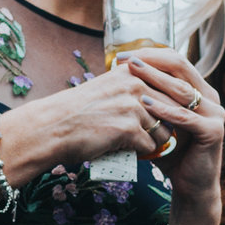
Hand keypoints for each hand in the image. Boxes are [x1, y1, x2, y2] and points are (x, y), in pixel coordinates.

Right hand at [23, 56, 193, 170]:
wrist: (52, 127)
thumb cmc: (77, 111)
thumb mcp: (107, 87)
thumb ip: (131, 87)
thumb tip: (157, 99)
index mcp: (131, 71)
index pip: (170, 86)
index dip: (172, 105)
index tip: (168, 116)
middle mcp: (134, 84)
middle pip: (172, 108)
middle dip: (167, 125)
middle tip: (156, 136)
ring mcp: (132, 106)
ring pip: (163, 130)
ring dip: (154, 141)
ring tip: (139, 144)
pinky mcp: (128, 128)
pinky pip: (150, 146)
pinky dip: (142, 153)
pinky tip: (129, 151)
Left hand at [122, 49, 224, 205]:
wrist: (191, 186)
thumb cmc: (172, 153)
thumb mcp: (158, 121)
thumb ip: (148, 100)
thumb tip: (116, 79)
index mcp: (199, 91)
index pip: (175, 62)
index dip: (150, 55)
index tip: (122, 56)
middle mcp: (210, 98)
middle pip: (181, 68)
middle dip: (151, 61)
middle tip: (125, 59)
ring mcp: (215, 114)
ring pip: (182, 90)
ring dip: (155, 79)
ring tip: (133, 72)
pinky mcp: (213, 131)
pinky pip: (186, 117)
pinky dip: (165, 109)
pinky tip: (145, 103)